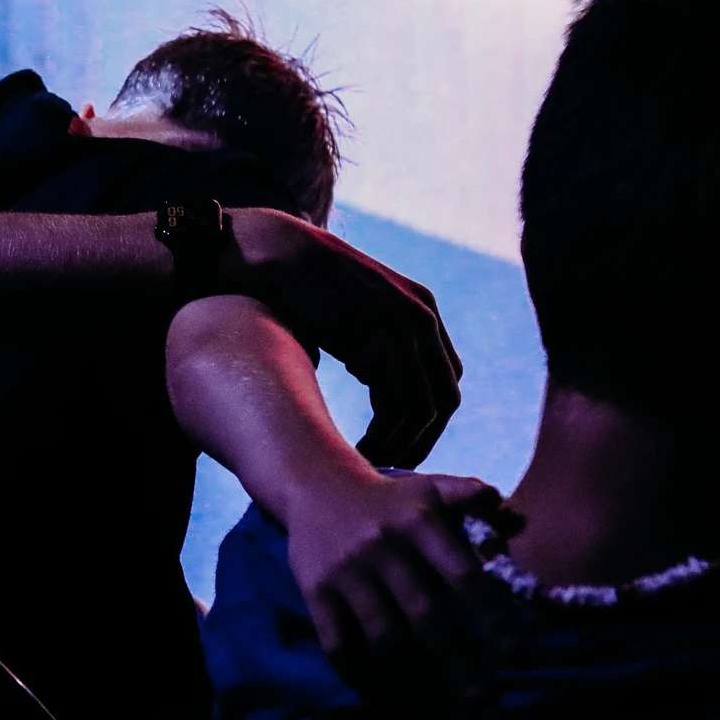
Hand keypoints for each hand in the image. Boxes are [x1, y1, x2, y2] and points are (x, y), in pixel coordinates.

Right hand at [223, 208, 462, 465]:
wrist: (275, 252)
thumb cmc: (302, 290)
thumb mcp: (352, 321)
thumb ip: (375, 348)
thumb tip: (380, 389)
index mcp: (423, 314)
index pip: (443, 383)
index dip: (428, 425)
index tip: (400, 451)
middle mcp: (425, 317)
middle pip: (444, 397)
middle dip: (422, 439)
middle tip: (392, 467)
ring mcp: (408, 321)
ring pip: (422, 404)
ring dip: (400, 441)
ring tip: (371, 461)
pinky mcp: (382, 330)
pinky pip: (397, 397)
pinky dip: (383, 431)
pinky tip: (361, 445)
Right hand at [282, 467, 503, 683]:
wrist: (316, 485)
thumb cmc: (390, 501)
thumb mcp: (431, 489)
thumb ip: (474, 500)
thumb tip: (519, 521)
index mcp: (418, 521)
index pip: (463, 575)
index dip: (492, 617)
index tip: (515, 653)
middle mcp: (382, 546)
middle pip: (426, 615)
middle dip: (458, 663)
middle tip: (484, 697)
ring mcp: (346, 570)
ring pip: (382, 636)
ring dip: (412, 678)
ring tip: (440, 706)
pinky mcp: (316, 590)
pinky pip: (338, 643)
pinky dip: (360, 675)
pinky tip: (383, 694)